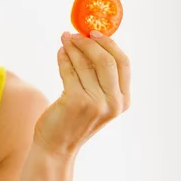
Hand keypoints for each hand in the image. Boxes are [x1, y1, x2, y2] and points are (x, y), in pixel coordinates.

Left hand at [33, 30, 130, 160]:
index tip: (95, 33)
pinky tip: (60, 52)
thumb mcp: (96, 101)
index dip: (109, 44)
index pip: (123, 63)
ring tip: (65, 39)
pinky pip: (69, 70)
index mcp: (123, 101)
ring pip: (85, 63)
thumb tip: (92, 42)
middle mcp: (113, 102)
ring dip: (73, 47)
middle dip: (89, 42)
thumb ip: (100, 78)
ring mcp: (95, 102)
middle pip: (106, 60)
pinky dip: (63, 58)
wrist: (56, 147)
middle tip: (75, 33)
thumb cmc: (74, 121)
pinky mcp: (75, 101)